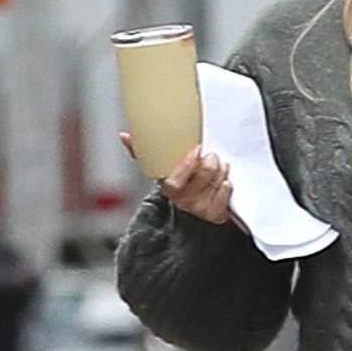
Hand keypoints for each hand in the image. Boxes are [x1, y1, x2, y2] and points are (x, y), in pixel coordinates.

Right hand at [119, 132, 235, 226]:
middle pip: (202, 177)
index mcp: (168, 186)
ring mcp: (199, 208)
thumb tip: (124, 136)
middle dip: (211, 163)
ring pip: (217, 182)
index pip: (174, 182)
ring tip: (218, 167)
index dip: (187, 166)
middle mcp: (182, 200)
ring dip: (221, 171)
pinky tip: (223, 181)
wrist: (192, 212)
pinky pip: (225, 195)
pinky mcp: (214, 214)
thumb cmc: (179, 183)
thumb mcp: (161, 167)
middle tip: (212, 157)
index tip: (196, 150)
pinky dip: (227, 185)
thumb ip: (142, 152)